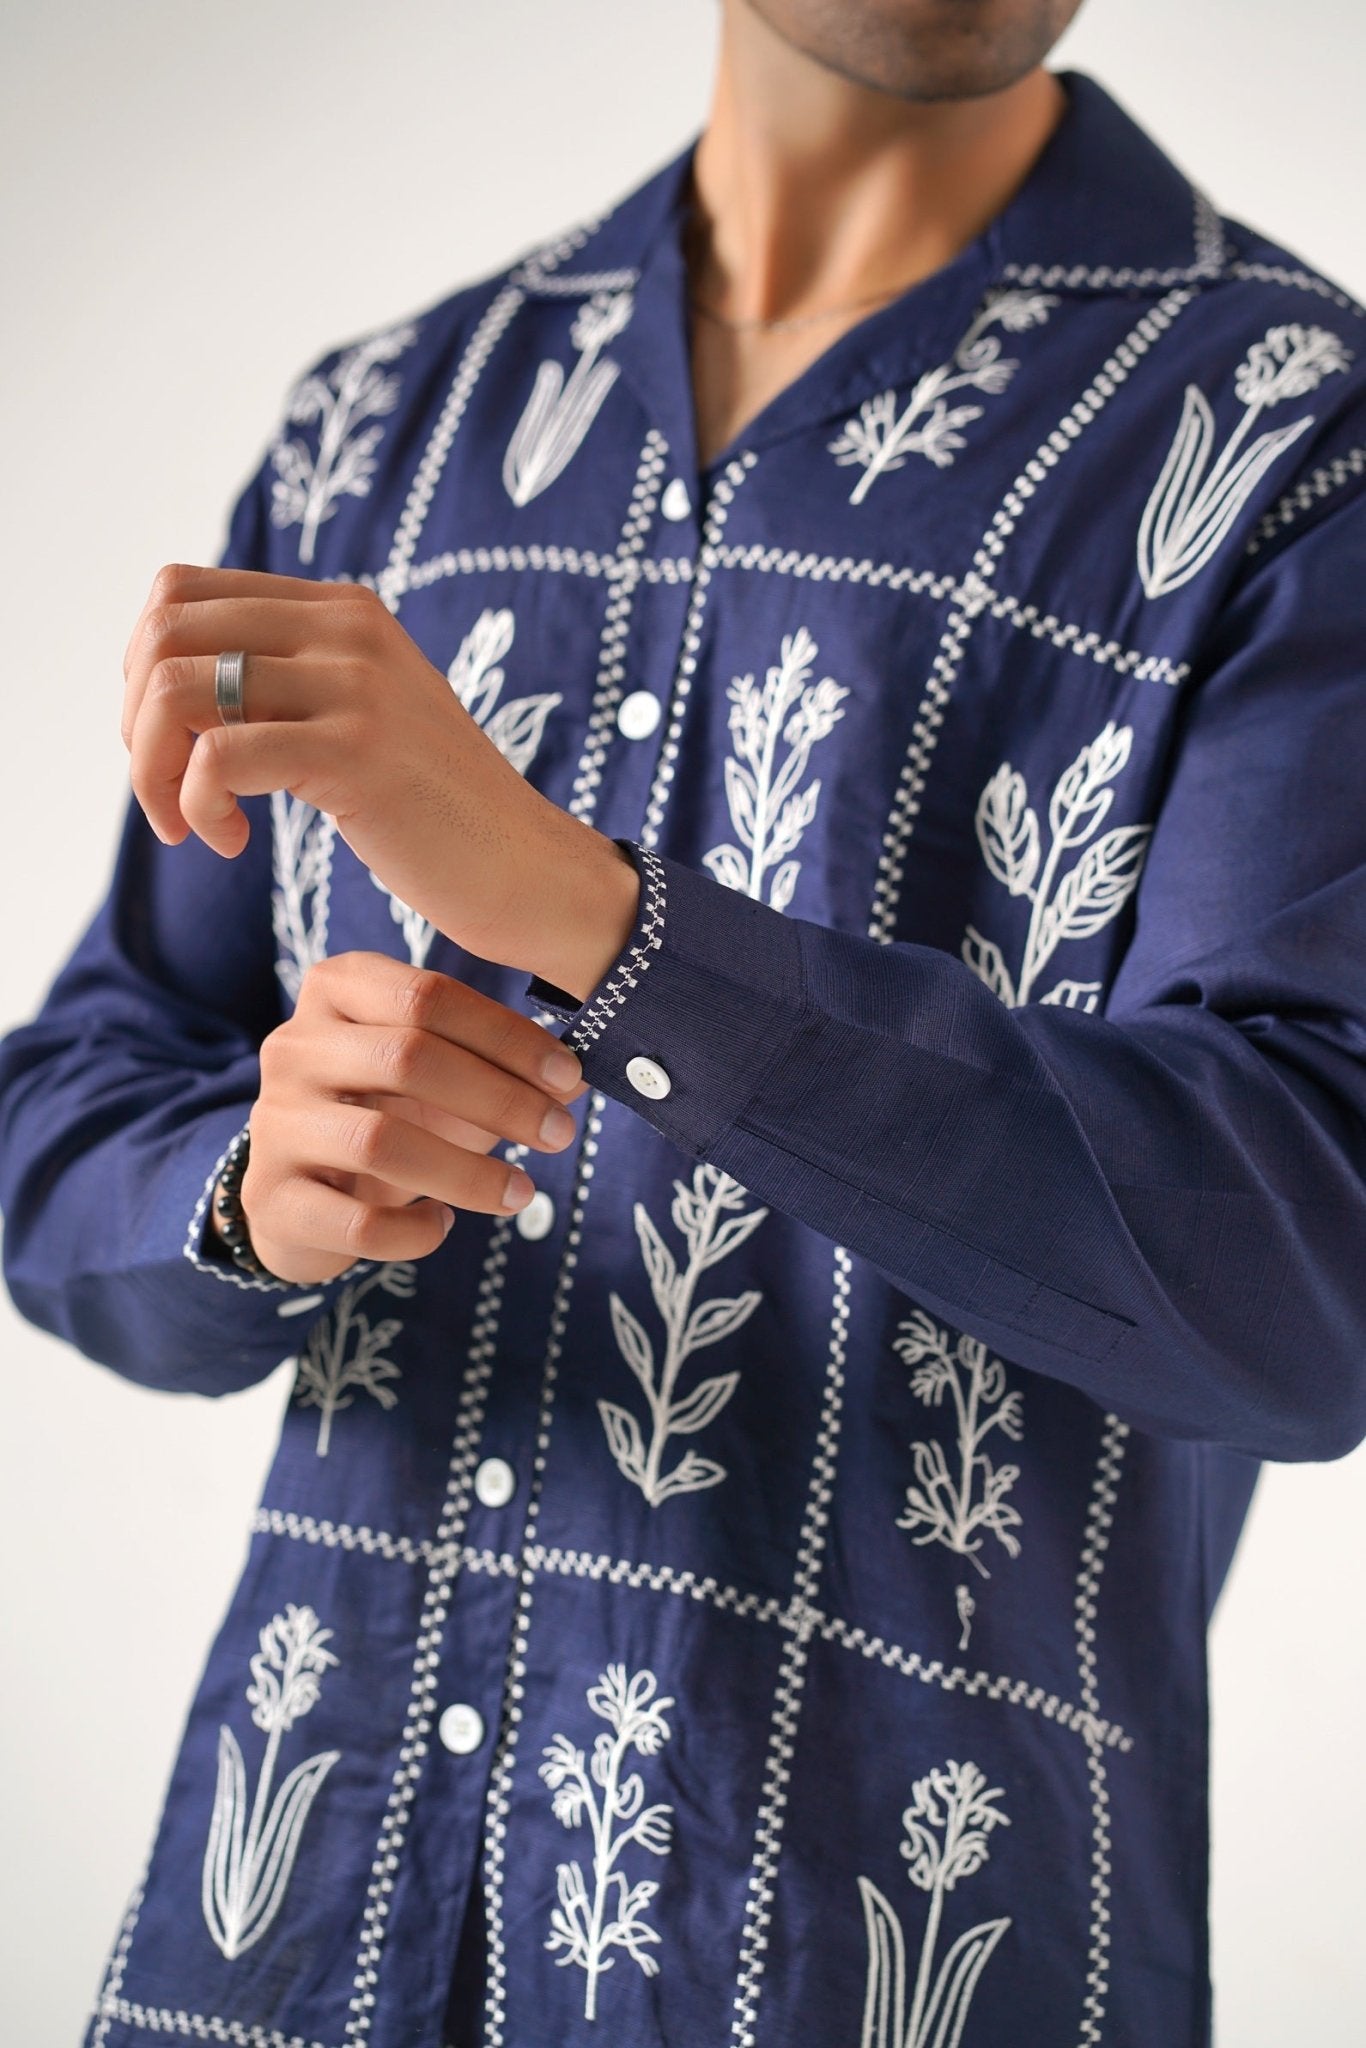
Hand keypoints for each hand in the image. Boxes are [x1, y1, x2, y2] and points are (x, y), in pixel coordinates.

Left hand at [122, 563, 638, 993]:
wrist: (526, 869)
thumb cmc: (435, 810)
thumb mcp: (359, 715)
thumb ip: (287, 680)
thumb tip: (166, 676)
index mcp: (341, 609)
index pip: (179, 593)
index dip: (143, 670)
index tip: (174, 743)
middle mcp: (346, 628)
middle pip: (164, 634)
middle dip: (136, 724)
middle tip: (168, 790)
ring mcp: (354, 685)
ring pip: (178, 692)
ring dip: (155, 771)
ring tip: (191, 823)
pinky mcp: (355, 752)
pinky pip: (217, 758)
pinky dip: (198, 808)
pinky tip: (232, 841)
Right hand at [224, 950, 587, 1285]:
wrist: (300, 1192)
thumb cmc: (388, 1114)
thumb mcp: (441, 1076)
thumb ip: (502, 1066)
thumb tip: (579, 1079)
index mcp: (337, 991)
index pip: (427, 996)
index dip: (508, 1037)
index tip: (568, 1077)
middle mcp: (295, 1046)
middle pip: (406, 1057)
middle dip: (499, 1098)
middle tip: (559, 1134)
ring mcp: (275, 1123)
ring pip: (380, 1141)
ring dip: (468, 1171)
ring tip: (520, 1193)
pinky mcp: (272, 1198)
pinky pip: (358, 1223)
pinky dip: (415, 1231)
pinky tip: (442, 1224)